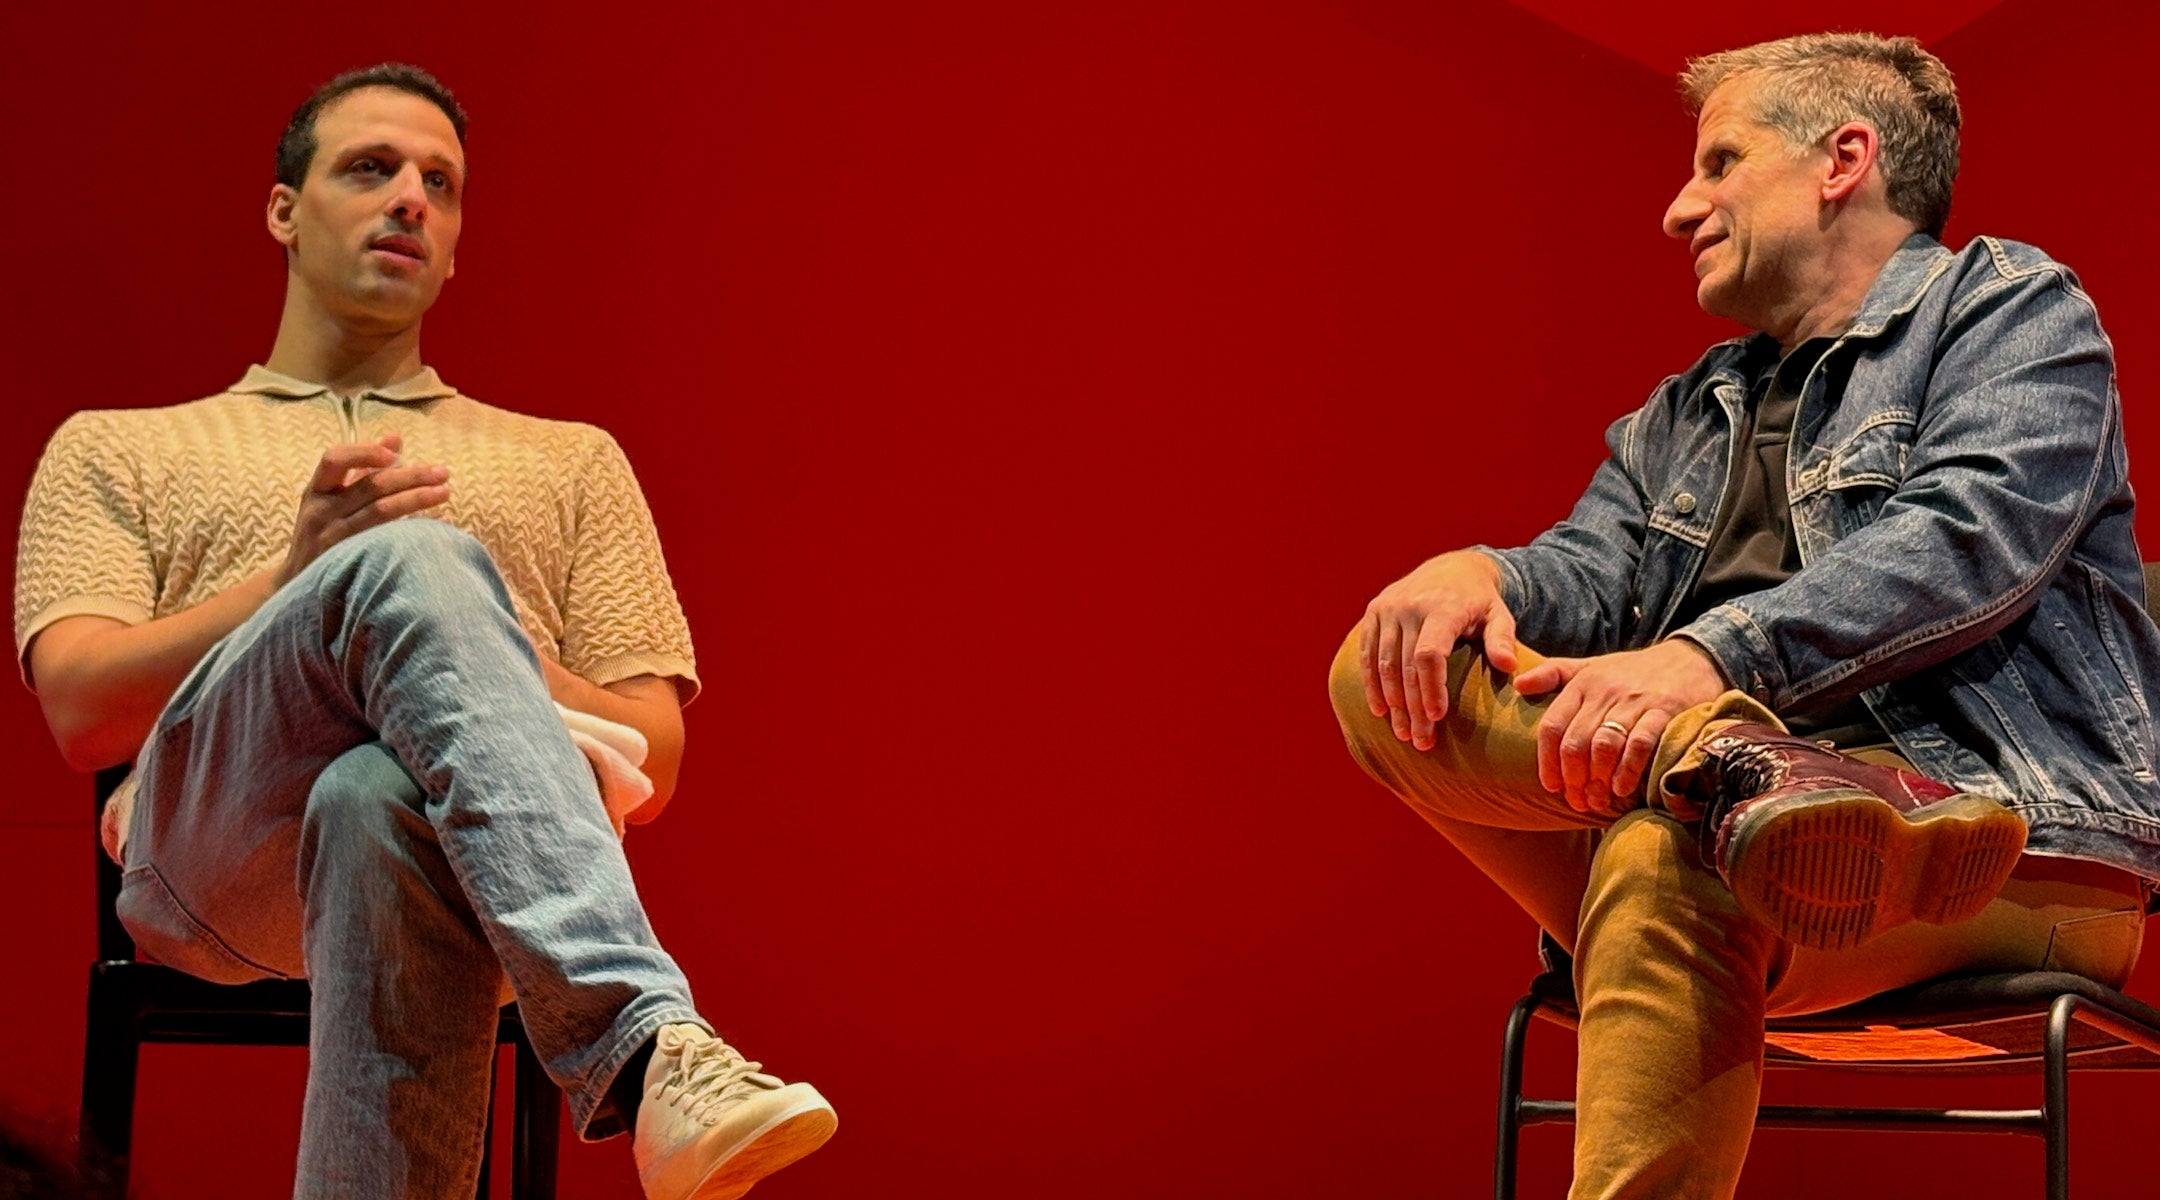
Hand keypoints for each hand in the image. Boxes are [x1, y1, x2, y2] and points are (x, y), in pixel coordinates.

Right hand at [276, 434, 450, 586]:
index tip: (395, 453)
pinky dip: (412, 529)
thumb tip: (395, 437)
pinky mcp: (346, 560)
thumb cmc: (323, 530)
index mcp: (316, 490)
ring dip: (416, 499)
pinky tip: (437, 525)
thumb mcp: (333, 497)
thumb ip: (362, 467)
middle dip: (410, 476)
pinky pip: (384, 540)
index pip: (334, 459)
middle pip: (369, 486)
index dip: (364, 452)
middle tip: (443, 472)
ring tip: (445, 492)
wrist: (295, 583)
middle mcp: (320, 511)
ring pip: (379, 512)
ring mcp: (332, 537)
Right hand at [1359, 551, 1520, 750]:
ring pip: (1383, 664)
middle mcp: (1410, 606)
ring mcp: (1388, 608)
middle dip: (1412, 707)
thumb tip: (1509, 666)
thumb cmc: (1479, 601)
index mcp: (1443, 607)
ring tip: (1403, 733)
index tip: (1437, 717)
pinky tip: (1380, 710)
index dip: (1430, 688)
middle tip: (1420, 740)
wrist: (1451, 568)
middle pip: (1405, 666)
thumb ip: (1502, 639)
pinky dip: (1372, 684)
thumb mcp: (1499, 614)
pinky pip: (1368, 654)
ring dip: (1392, 702)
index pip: (1429, 654)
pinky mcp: (1374, 612)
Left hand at [1512, 639, 1725, 815]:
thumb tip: (1517, 685)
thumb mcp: (1590, 666)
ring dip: (1597, 780)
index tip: (1551, 786)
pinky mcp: (1664, 711)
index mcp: (1582, 683)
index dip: (1547, 761)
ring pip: (1604, 746)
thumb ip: (1554, 674)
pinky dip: (1628, 770)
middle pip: (1576, 742)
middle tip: (1577, 802)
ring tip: (1597, 801)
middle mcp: (1605, 692)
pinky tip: (1622, 789)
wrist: (1691, 659)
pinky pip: (1640, 744)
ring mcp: (1634, 702)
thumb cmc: (1633, 671)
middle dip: (1572, 778)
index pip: (1553, 725)